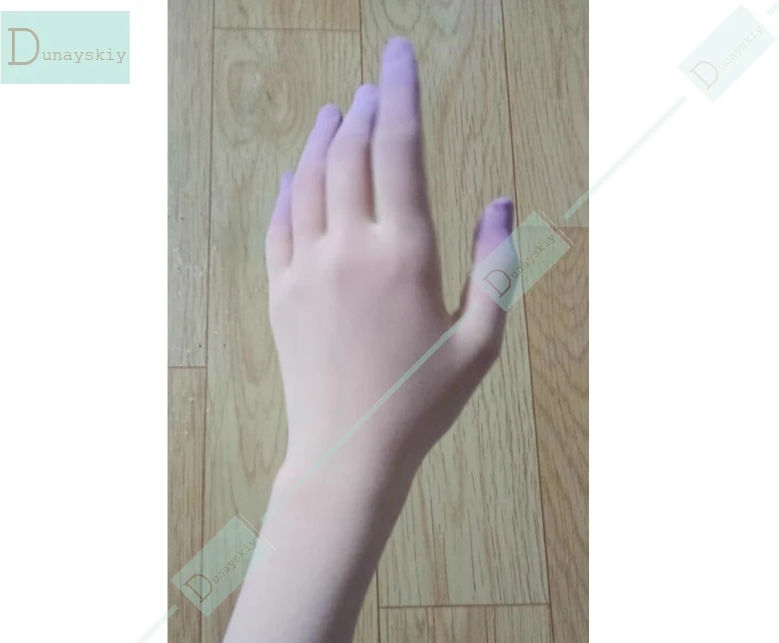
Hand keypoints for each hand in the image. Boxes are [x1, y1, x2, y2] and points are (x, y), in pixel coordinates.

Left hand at [265, 37, 515, 477]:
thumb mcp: (479, 344)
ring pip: (308, 180)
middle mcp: (350, 249)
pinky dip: (288, 189)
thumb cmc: (421, 404)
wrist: (348, 452)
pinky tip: (296, 176)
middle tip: (373, 84)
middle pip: (350, 154)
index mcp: (405, 256)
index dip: (402, 93)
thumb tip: (499, 202)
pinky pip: (279, 223)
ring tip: (336, 113)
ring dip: (322, 139)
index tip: (398, 55)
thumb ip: (496, 268)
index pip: (401, 150)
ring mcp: (306, 269)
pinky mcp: (280, 293)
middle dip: (364, 109)